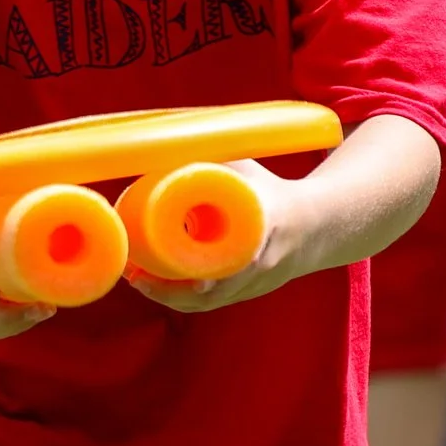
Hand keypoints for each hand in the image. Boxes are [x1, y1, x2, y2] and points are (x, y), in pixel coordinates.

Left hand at [124, 162, 305, 314]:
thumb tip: (163, 142)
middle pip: (206, 292)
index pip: (230, 264)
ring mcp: (249, 286)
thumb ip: (211, 158)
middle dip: (165, 289)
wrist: (312, 225)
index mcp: (262, 235)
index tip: (159, 269)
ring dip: (166, 296)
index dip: (196, 275)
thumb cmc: (272, 192)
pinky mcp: (243, 293)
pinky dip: (179, 300)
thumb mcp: (246, 169)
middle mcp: (256, 268)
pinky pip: (207, 304)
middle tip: (132, 271)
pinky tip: (153, 287)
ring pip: (203, 302)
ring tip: (135, 277)